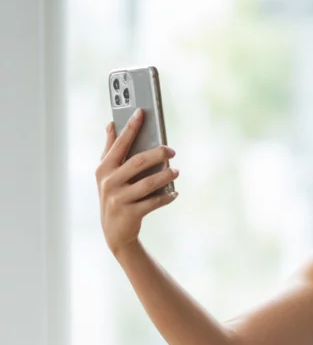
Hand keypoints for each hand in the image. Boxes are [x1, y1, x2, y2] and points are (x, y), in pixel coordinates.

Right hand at [96, 108, 178, 256]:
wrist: (114, 232)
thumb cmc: (113, 195)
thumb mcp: (106, 174)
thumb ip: (109, 149)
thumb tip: (111, 123)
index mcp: (104, 168)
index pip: (119, 144)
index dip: (130, 128)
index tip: (141, 112)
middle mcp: (109, 182)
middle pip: (137, 162)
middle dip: (156, 154)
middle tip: (171, 151)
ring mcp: (119, 199)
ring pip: (147, 183)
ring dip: (165, 176)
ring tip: (177, 171)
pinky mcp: (130, 214)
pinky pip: (153, 202)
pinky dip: (166, 197)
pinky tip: (175, 193)